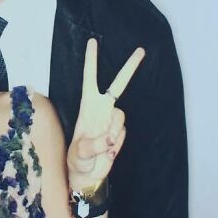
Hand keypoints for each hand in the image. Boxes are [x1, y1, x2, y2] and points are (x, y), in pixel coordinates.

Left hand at [67, 39, 144, 187]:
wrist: (87, 175)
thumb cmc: (77, 160)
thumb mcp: (79, 153)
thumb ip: (94, 145)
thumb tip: (109, 138)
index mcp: (87, 107)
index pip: (90, 79)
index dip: (91, 61)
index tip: (93, 42)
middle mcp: (101, 110)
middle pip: (118, 84)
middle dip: (130, 68)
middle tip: (140, 50)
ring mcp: (111, 121)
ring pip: (121, 118)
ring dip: (113, 132)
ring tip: (102, 147)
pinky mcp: (119, 133)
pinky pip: (123, 134)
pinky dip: (116, 144)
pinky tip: (107, 151)